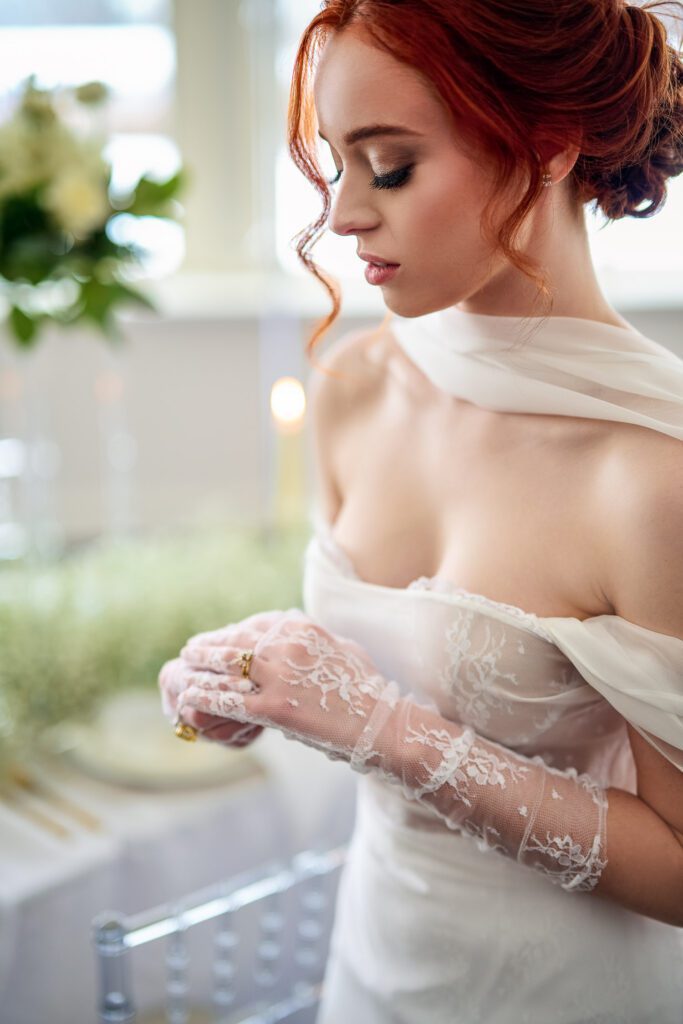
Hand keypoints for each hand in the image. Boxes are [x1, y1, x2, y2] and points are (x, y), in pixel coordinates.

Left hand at [173, 607, 400, 764]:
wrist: (380, 723)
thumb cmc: (368, 690)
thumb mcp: (344, 649)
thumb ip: (318, 639)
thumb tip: (302, 633)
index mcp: (304, 628)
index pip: (257, 623)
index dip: (235, 630)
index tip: (221, 636)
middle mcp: (287, 645)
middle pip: (237, 639)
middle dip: (211, 644)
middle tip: (191, 648)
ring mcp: (278, 676)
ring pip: (227, 665)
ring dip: (201, 665)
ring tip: (184, 665)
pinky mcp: (273, 708)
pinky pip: (229, 701)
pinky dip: (205, 698)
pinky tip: (189, 698)